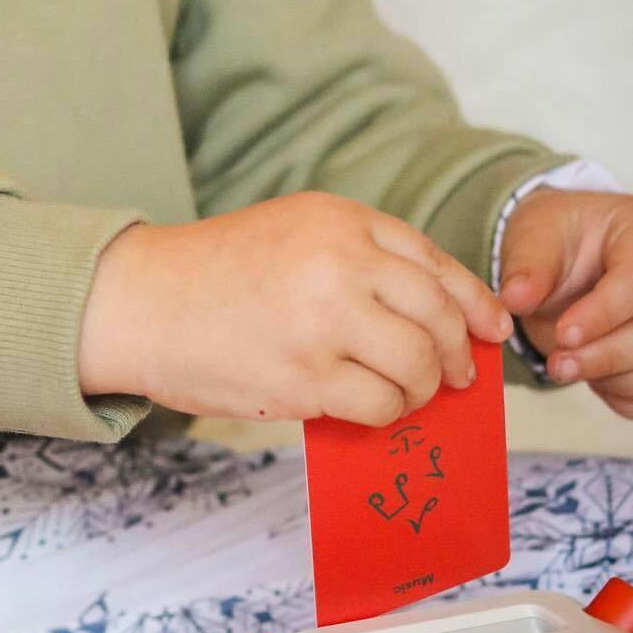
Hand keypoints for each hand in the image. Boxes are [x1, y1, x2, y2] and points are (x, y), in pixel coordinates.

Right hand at [82, 190, 515, 427]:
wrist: (141, 302)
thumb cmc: (213, 272)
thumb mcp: (292, 230)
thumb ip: (359, 255)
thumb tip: (437, 311)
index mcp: (338, 220)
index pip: (432, 262)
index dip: (473, 301)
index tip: (492, 329)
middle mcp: (339, 262)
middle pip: (438, 315)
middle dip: (458, 352)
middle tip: (456, 373)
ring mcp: (324, 321)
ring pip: (418, 365)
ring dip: (422, 388)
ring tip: (405, 393)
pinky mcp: (306, 377)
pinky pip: (380, 405)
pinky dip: (385, 412)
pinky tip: (367, 407)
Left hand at [498, 188, 632, 420]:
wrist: (573, 259)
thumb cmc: (561, 243)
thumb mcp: (535, 238)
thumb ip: (526, 267)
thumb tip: (514, 299)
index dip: (604, 314)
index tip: (564, 335)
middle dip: (609, 356)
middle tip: (557, 365)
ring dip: (625, 383)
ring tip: (573, 370)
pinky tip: (598, 384)